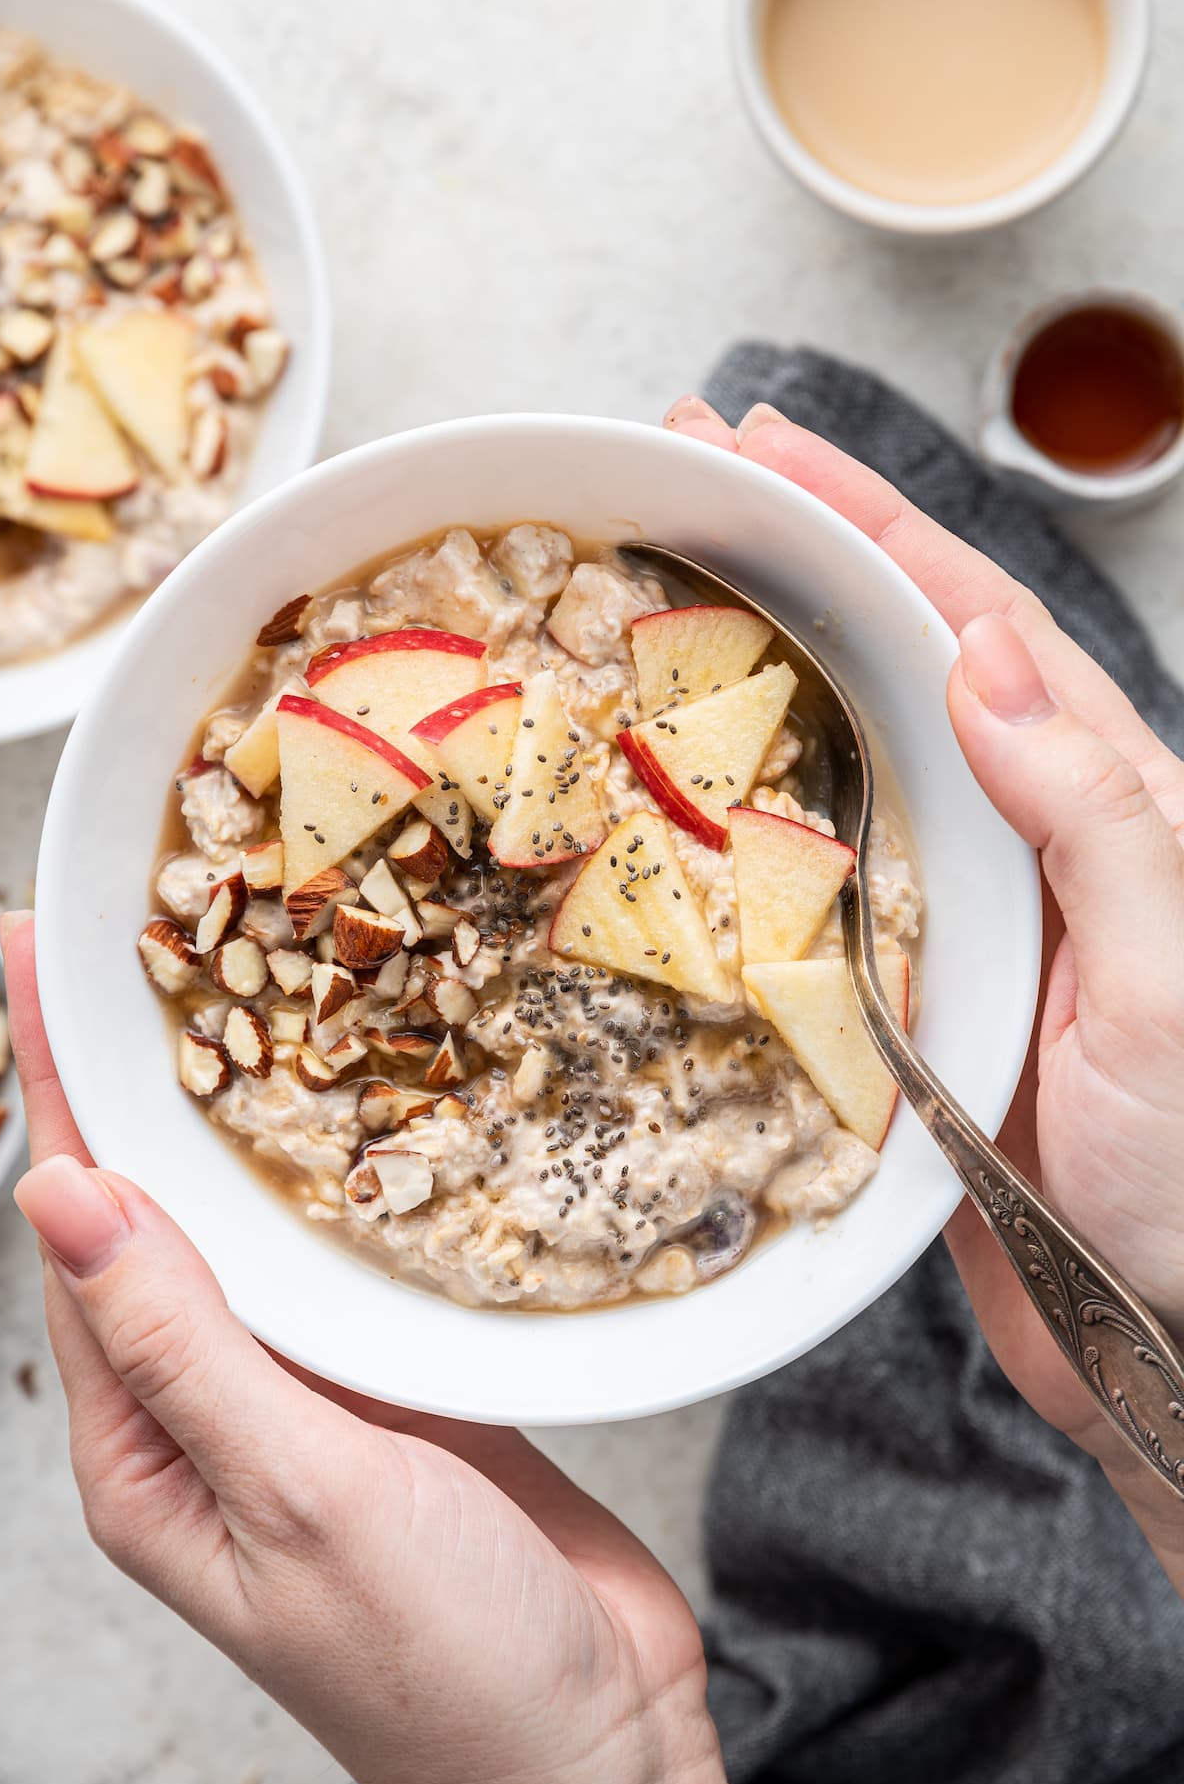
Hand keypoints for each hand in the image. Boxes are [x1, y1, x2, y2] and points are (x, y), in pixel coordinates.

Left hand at [0, 915, 725, 1783]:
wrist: (592, 1752)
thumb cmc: (442, 1668)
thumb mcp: (297, 1499)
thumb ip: (185, 1344)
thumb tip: (63, 1198)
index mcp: (146, 1447)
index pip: (79, 1232)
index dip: (55, 1085)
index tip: (32, 958)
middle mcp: (213, 1408)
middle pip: (158, 1211)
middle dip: (137, 1077)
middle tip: (136, 940)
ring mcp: (309, 1395)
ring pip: (258, 1223)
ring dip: (242, 1109)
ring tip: (241, 985)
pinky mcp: (399, 1385)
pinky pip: (352, 1257)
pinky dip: (346, 1173)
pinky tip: (357, 1104)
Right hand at [666, 398, 1183, 1569]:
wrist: (1162, 1336)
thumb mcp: (1169, 975)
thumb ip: (1093, 813)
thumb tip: (980, 661)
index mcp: (1105, 801)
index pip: (974, 626)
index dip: (867, 524)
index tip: (761, 448)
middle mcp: (1022, 837)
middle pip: (894, 666)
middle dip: (794, 561)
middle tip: (682, 481)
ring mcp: (954, 915)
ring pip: (837, 762)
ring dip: (752, 674)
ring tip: (651, 601)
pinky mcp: (897, 999)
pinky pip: (803, 888)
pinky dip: (736, 828)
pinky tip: (669, 797)